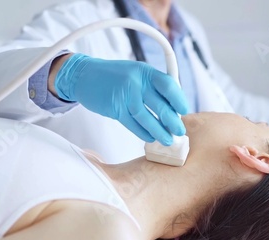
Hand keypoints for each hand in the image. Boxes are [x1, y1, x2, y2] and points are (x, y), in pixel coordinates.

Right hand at [52, 53, 188, 145]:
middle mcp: (136, 81)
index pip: (168, 85)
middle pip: (159, 105)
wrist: (84, 75)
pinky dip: (142, 132)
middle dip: (172, 121)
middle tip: (179, 131)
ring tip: (167, 139)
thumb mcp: (136, 73)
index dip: (179, 100)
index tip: (184, 111)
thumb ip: (152, 86)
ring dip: (158, 131)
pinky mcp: (114, 107)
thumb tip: (172, 108)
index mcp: (145, 71)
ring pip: (146, 117)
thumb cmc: (114, 76)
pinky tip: (150, 137)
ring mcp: (124, 94)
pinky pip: (132, 124)